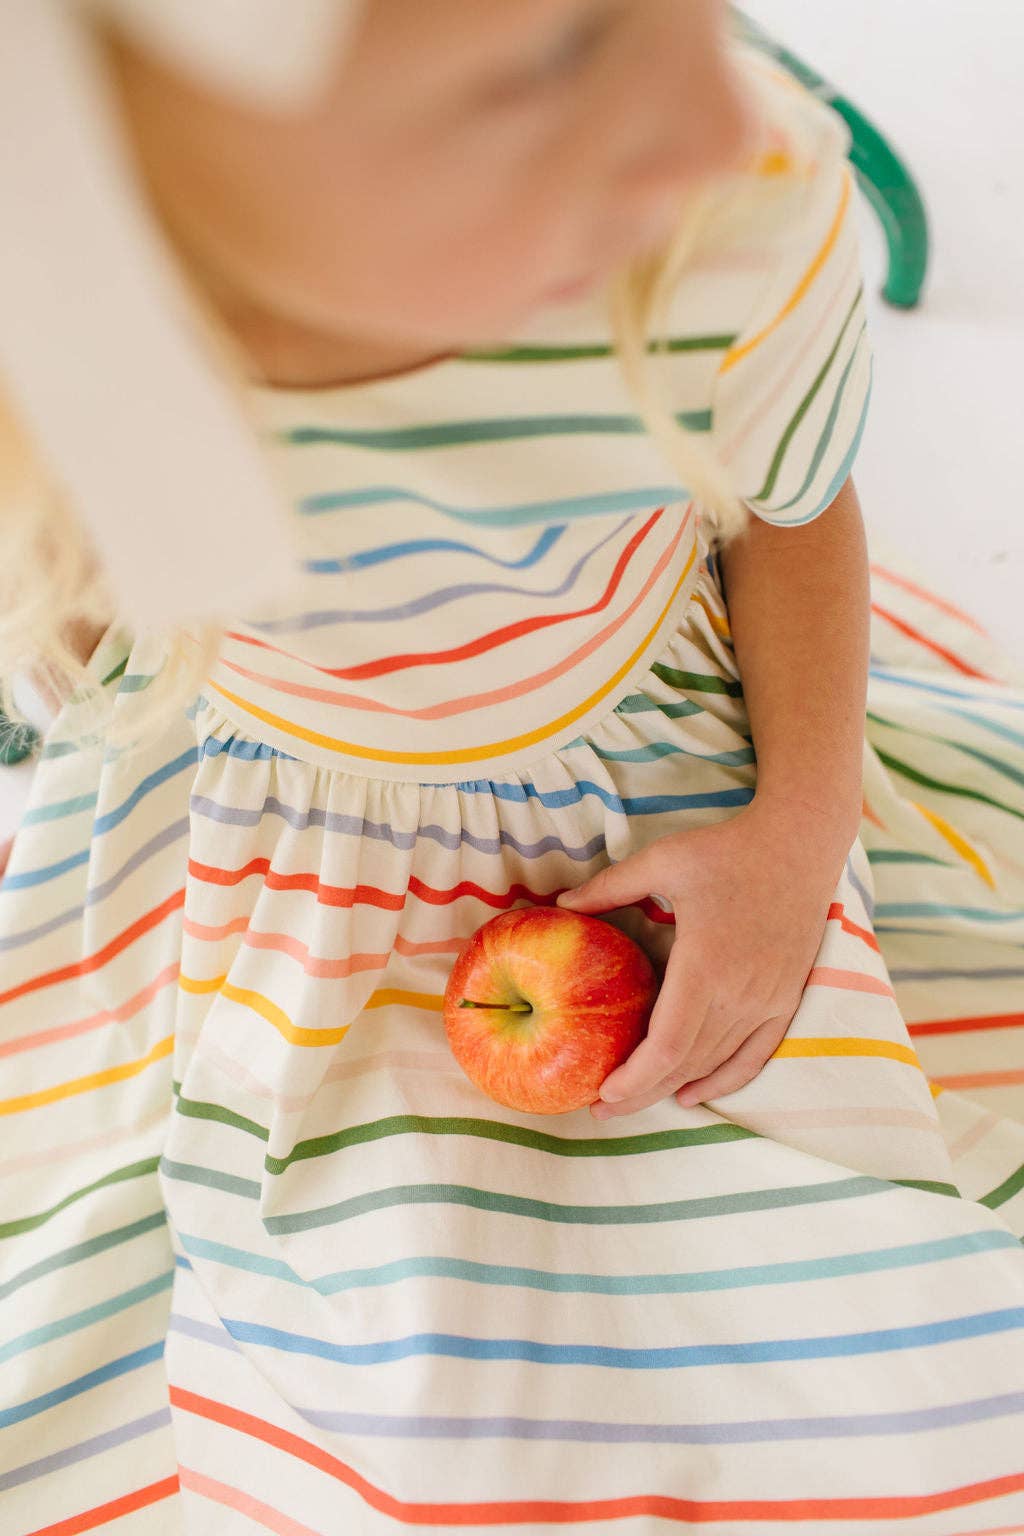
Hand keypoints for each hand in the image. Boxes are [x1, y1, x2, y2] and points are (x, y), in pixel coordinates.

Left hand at [555, 802, 842, 1117]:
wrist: (800, 845)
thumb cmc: (727, 850)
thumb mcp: (662, 859)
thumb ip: (609, 887)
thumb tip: (562, 904)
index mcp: (705, 965)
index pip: (666, 1046)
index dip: (635, 1078)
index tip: (603, 1093)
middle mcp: (739, 993)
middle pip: (685, 1065)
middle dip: (641, 1093)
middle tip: (600, 1108)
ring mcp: (767, 1001)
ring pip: (714, 1064)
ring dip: (673, 1088)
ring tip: (632, 1100)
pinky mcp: (785, 999)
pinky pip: (754, 1056)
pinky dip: (723, 1081)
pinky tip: (692, 1094)